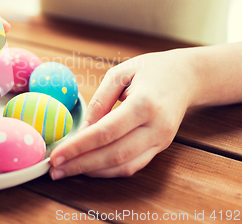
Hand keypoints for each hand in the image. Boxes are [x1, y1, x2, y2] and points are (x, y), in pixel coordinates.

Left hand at [49, 49, 195, 178]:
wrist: (187, 77)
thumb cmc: (151, 70)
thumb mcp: (121, 73)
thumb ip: (100, 101)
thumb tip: (82, 129)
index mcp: (144, 104)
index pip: (106, 132)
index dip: (78, 147)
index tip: (56, 156)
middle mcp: (156, 127)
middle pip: (114, 154)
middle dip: (80, 164)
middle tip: (54, 170)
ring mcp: (161, 140)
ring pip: (124, 165)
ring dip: (92, 172)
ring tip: (66, 171)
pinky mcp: (161, 147)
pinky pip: (133, 165)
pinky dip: (109, 171)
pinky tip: (88, 168)